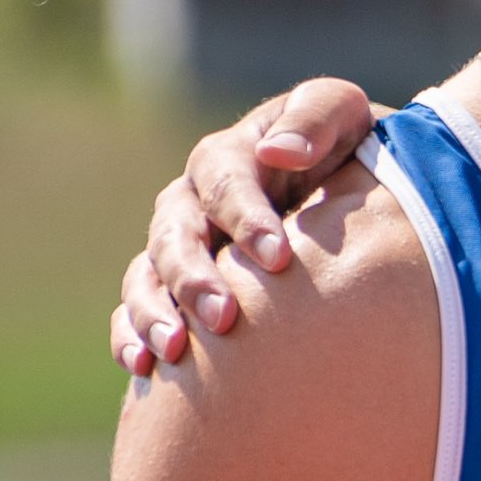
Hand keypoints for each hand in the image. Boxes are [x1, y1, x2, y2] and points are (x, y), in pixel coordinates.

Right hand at [113, 77, 384, 375]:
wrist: (348, 186)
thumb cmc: (350, 147)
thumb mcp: (344, 114)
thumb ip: (317, 117)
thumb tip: (280, 151)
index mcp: (231, 159)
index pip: (227, 185)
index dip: (247, 219)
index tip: (277, 257)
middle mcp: (193, 202)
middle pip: (177, 235)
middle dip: (195, 277)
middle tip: (223, 316)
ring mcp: (180, 246)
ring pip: (149, 275)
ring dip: (155, 311)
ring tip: (175, 349)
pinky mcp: (175, 286)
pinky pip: (137, 308)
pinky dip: (131, 334)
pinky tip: (141, 366)